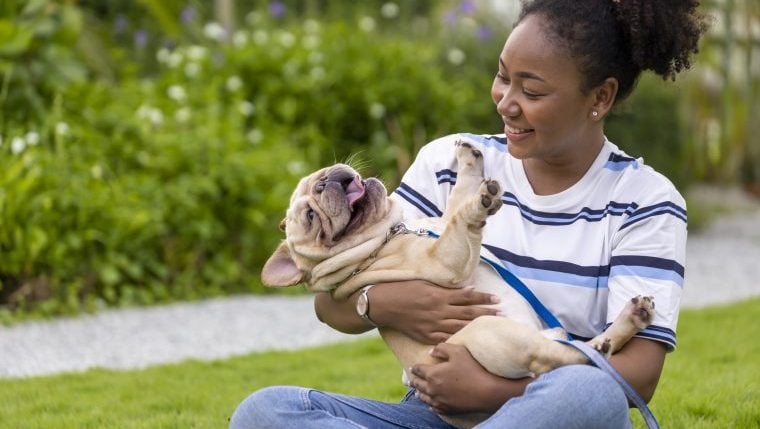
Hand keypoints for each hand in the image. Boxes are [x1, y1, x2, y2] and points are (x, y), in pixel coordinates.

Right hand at [369, 281, 498, 343]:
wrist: (384, 304)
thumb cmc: (404, 289)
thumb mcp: (426, 283)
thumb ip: (447, 288)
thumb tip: (468, 289)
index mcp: (439, 296)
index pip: (468, 296)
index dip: (483, 298)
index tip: (497, 299)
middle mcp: (439, 311)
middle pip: (468, 313)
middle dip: (486, 313)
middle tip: (502, 314)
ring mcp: (433, 325)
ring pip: (461, 326)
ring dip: (477, 326)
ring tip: (492, 326)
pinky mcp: (426, 336)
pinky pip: (447, 338)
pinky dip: (459, 338)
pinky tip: (470, 339)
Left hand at [409, 343, 518, 414]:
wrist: (486, 392)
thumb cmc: (472, 369)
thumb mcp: (458, 351)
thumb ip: (442, 348)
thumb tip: (431, 352)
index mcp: (432, 374)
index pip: (419, 370)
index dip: (415, 368)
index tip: (412, 368)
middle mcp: (432, 389)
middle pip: (418, 385)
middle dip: (414, 381)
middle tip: (410, 380)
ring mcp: (439, 401)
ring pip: (424, 398)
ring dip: (419, 394)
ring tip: (417, 393)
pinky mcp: (447, 410)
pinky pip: (434, 408)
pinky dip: (430, 405)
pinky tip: (430, 405)